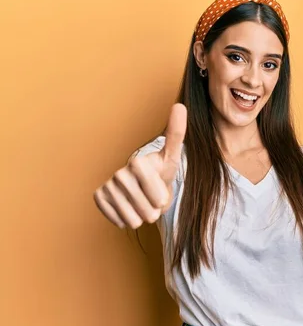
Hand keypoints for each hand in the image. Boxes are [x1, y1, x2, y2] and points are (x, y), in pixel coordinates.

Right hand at [93, 103, 186, 228]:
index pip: (147, 181)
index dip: (157, 193)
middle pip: (140, 202)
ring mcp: (108, 184)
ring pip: (128, 214)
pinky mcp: (99, 197)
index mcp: (137, 161)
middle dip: (152, 210)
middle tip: (155, 206)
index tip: (163, 199)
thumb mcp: (172, 158)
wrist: (150, 191)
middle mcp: (119, 171)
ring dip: (141, 217)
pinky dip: (126, 220)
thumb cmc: (162, 173)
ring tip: (145, 210)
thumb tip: (180, 105)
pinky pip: (115, 217)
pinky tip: (130, 212)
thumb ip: (176, 134)